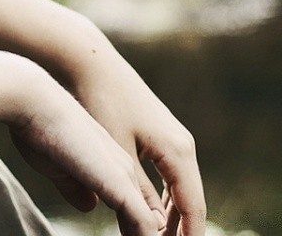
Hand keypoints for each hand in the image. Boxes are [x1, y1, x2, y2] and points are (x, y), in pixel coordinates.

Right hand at [7, 78, 166, 235]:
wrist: (35, 102)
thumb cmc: (39, 131)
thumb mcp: (59, 169)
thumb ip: (77, 189)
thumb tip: (91, 207)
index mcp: (113, 165)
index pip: (136, 208)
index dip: (137, 231)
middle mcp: (125, 169)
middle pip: (150, 218)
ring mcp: (125, 176)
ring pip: (151, 224)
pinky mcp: (120, 184)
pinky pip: (144, 225)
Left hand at [61, 36, 205, 235]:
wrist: (89, 62)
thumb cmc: (100, 103)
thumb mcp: (117, 154)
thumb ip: (135, 194)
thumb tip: (149, 230)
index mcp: (177, 152)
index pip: (193, 208)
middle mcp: (182, 146)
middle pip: (189, 201)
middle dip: (179, 231)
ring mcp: (171, 138)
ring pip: (178, 189)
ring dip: (169, 216)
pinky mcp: (157, 134)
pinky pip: (167, 175)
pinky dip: (161, 197)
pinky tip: (148, 212)